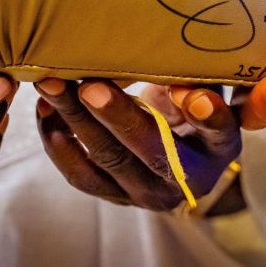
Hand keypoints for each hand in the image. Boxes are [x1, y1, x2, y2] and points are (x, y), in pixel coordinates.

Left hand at [34, 77, 243, 212]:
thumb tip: (180, 71)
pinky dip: (58, 140)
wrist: (181, 149)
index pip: (219, 130)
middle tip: (88, 86)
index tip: (191, 94)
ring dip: (74, 121)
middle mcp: (188, 180)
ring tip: (50, 85)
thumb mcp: (209, 85)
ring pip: (108, 160)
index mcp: (220, 147)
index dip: (207, 115)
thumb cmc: (194, 99)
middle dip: (116, 116)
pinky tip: (44, 109)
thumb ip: (201, 75)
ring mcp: (148, 193)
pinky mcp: (115, 195)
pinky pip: (81, 174)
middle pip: (152, 149)